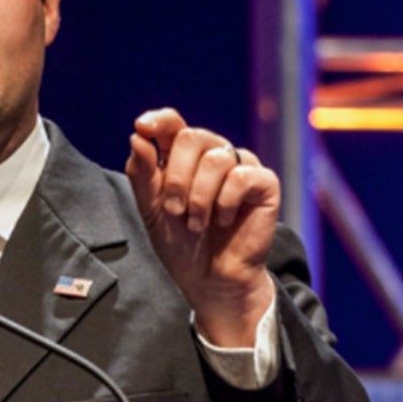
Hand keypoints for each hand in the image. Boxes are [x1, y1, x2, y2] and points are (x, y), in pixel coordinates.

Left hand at [124, 108, 279, 346]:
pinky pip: (241, 176)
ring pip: (215, 158)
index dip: (159, 121)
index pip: (173, 123)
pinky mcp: (265, 184)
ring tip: (197, 223)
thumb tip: (137, 135)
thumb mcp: (151, 209)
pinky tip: (223, 220)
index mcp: (183, 157)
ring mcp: (240, 167)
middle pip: (191, 137)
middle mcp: (213, 155)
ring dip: (198, 196)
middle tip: (174, 210)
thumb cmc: (182, 243)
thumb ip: (142, 173)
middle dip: (176, 177)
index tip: (143, 127)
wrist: (210, 280)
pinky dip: (224, 202)